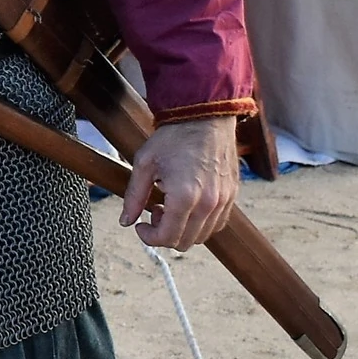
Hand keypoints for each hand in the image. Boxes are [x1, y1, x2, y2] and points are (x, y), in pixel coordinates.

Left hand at [119, 115, 239, 249]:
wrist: (204, 116)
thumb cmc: (173, 137)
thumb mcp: (144, 164)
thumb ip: (133, 196)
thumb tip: (125, 221)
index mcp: (184, 197)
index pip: (168, 237)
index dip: (149, 237)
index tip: (139, 225)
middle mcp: (208, 204)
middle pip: (185, 242)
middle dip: (164, 233)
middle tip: (154, 210)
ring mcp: (224, 200)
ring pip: (203, 236)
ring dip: (183, 229)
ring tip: (170, 205)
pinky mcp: (232, 195)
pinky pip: (218, 223)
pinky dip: (200, 223)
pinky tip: (188, 204)